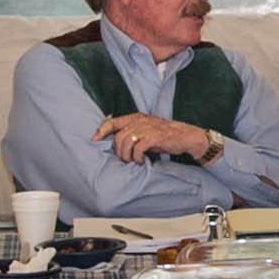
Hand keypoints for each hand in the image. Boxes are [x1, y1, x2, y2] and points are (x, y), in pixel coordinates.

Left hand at [96, 112, 214, 164]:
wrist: (185, 136)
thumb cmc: (164, 136)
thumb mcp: (146, 131)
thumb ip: (132, 133)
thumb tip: (115, 143)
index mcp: (136, 117)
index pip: (112, 122)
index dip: (101, 131)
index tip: (93, 140)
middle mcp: (140, 120)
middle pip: (118, 136)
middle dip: (118, 151)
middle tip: (123, 160)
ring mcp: (147, 128)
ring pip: (126, 142)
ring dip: (126, 155)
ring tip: (132, 161)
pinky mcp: (154, 137)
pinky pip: (138, 148)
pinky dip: (136, 157)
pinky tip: (141, 161)